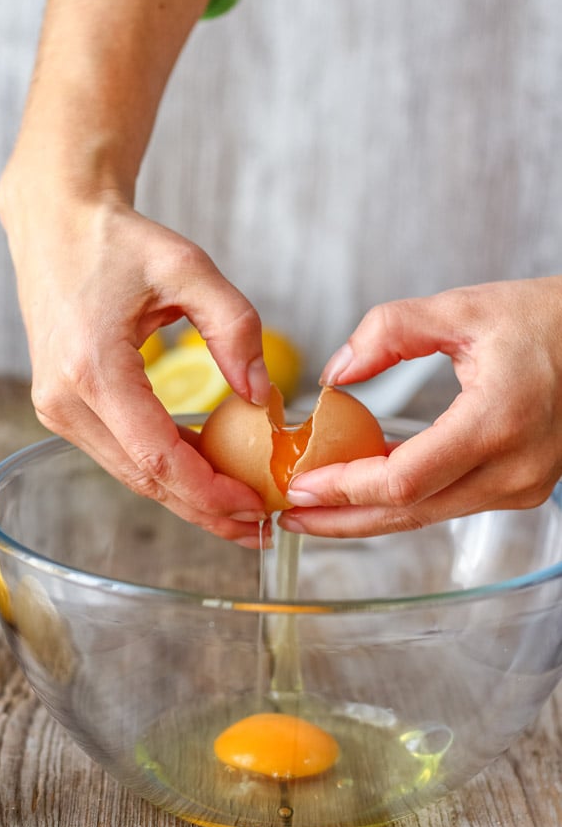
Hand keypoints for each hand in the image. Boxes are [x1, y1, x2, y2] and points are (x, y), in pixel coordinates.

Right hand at [0, 182, 270, 545]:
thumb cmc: (117, 239)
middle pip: (143, 478)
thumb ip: (235, 326)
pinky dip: (163, 470)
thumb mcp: (187, 266)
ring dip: (185, 496)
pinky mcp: (62, 409)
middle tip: (257, 527)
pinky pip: (120, 454)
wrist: (54, 222)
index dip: (208, 491)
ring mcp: (57, 410)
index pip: (155, 455)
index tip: (255, 507)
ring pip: (130, 474)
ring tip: (239, 510)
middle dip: (203, 509)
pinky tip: (204, 475)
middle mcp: (64, 400)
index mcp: (90, 368)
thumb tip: (264, 396)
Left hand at [281, 277, 561, 535]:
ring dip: (368, 514)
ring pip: (427, 515)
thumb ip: (391, 330)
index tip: (299, 486)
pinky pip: (447, 503)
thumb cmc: (546, 320)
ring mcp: (523, 487)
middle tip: (290, 515)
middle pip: (409, 512)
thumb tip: (334, 373)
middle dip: (342, 518)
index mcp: (498, 422)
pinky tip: (364, 491)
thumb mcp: (463, 308)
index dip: (345, 489)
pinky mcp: (522, 489)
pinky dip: (403, 500)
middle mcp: (514, 469)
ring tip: (314, 509)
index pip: (405, 479)